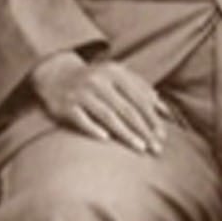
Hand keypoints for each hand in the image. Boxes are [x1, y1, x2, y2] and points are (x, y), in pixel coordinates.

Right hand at [33, 52, 173, 156]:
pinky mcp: (66, 106)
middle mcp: (98, 81)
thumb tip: (166, 111)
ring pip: (107, 116)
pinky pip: (82, 119)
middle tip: (156, 148)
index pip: (138, 98)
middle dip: (143, 130)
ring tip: (140, 148)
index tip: (163, 135)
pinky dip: (93, 128)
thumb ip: (141, 91)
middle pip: (126, 109)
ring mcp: (81, 93)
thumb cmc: (95, 81)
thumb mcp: (117, 77)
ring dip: (126, 133)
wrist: (55, 75)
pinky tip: (106, 140)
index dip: (152, 117)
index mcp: (114, 72)